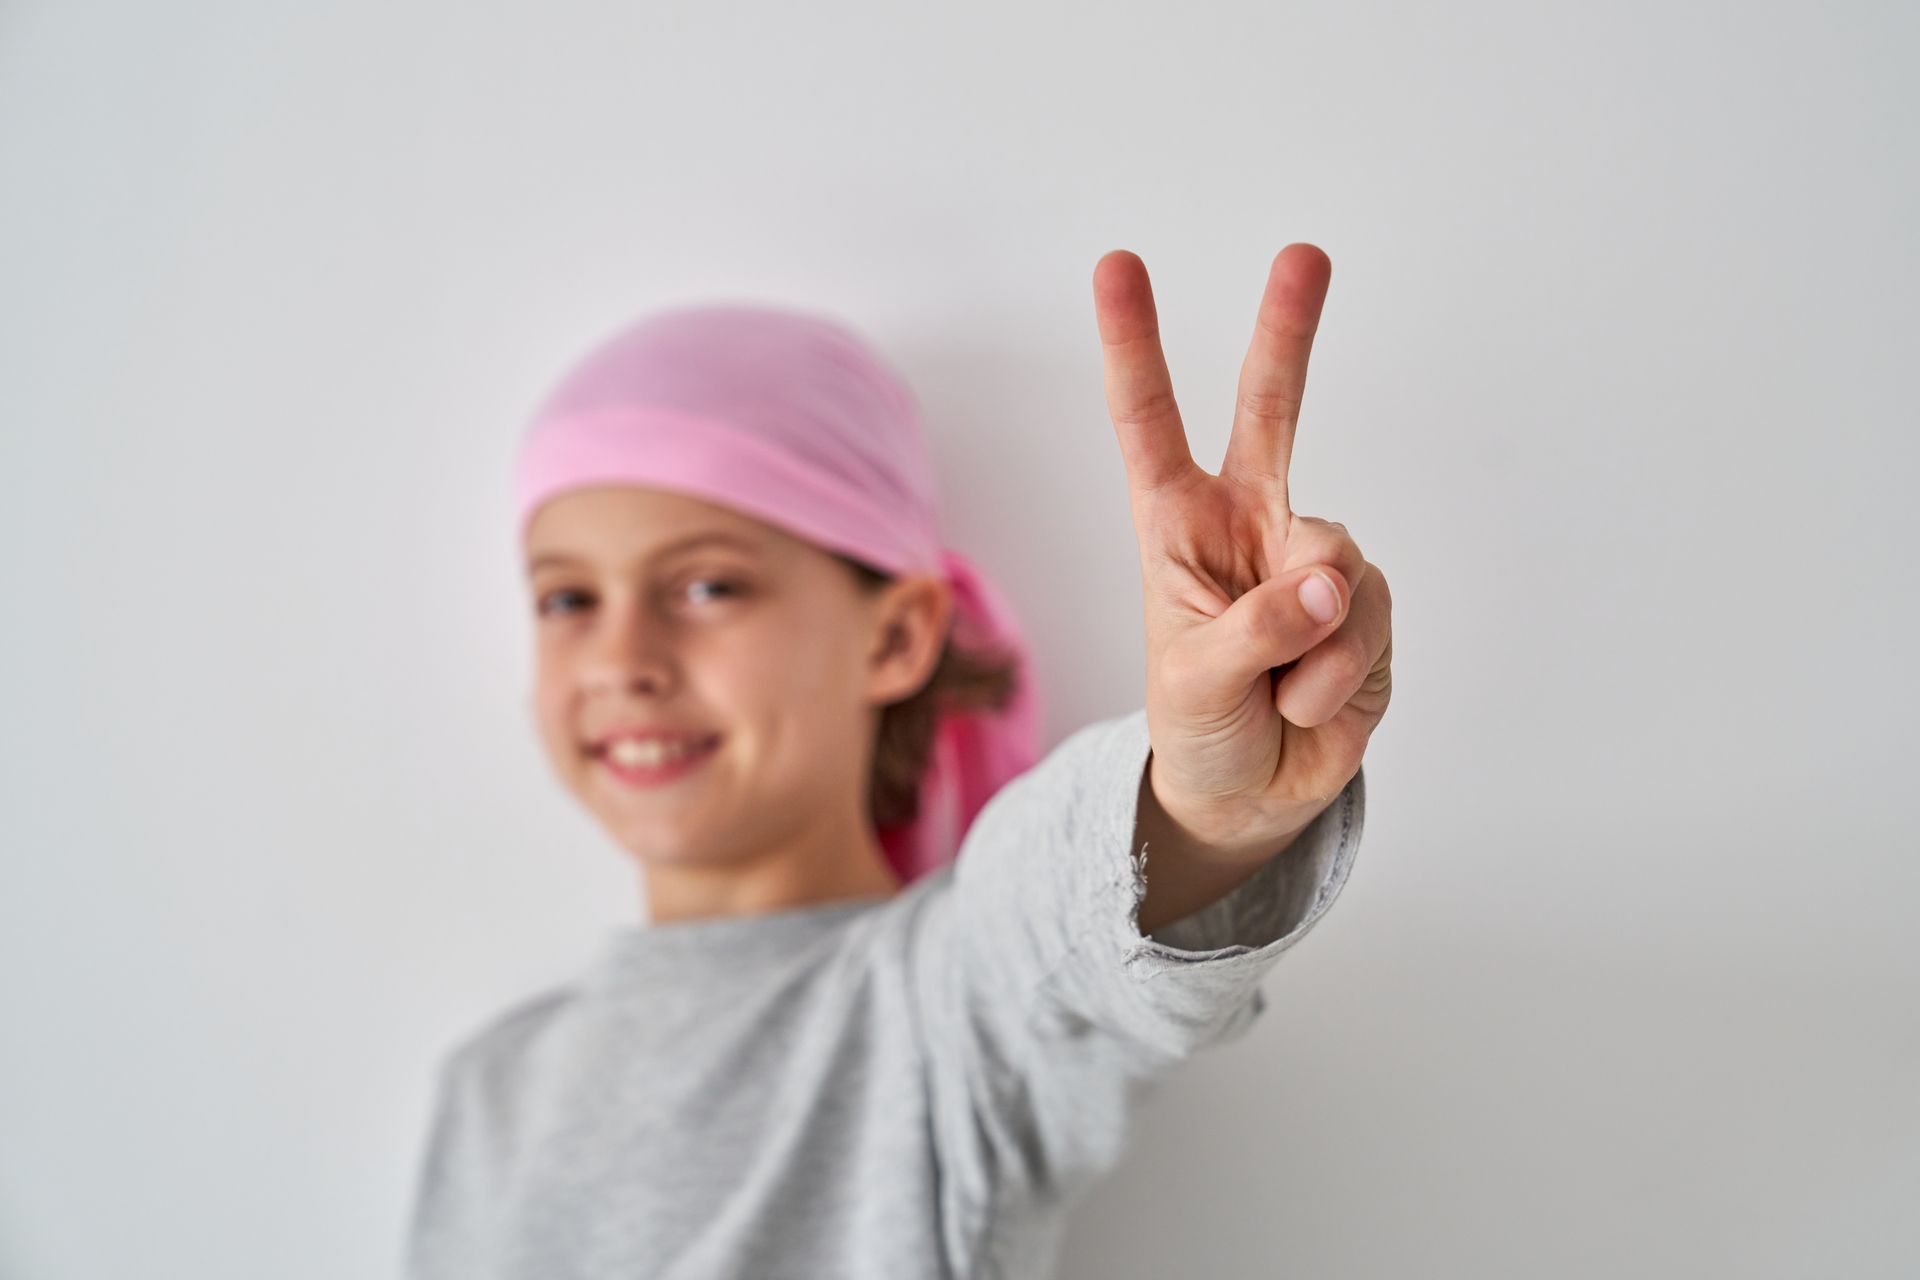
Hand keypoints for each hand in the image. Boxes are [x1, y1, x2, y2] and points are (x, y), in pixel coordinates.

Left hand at [1093, 245, 1392, 852]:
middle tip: (1304, 254)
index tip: (1117, 263)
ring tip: (1277, 692)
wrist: (1249, 797)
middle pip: (1272, 411)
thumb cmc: (1197, 724)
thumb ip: (1254, 628)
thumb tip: (1328, 581)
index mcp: (1179, 525)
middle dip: (1288, 333)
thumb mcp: (1193, 680)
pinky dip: (1339, 677)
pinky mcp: (1368, 609)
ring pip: (1335, 563)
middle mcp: (1251, 523)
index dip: (1136, 344)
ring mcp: (1314, 562)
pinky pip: (1369, 622)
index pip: (1150, 422)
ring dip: (1309, 645)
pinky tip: (1310, 704)